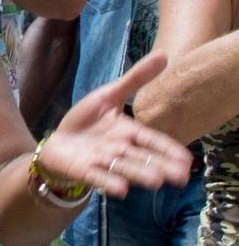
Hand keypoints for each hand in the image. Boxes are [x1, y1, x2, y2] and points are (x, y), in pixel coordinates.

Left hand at [39, 53, 193, 198]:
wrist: (58, 141)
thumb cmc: (87, 121)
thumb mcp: (109, 96)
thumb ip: (135, 80)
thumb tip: (164, 55)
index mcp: (127, 132)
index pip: (152, 140)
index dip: (168, 149)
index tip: (188, 160)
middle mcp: (118, 149)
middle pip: (142, 158)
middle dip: (160, 166)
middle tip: (181, 176)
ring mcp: (101, 161)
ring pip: (124, 168)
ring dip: (139, 174)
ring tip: (156, 181)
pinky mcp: (83, 169)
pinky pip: (97, 176)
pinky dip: (108, 182)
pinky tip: (121, 190)